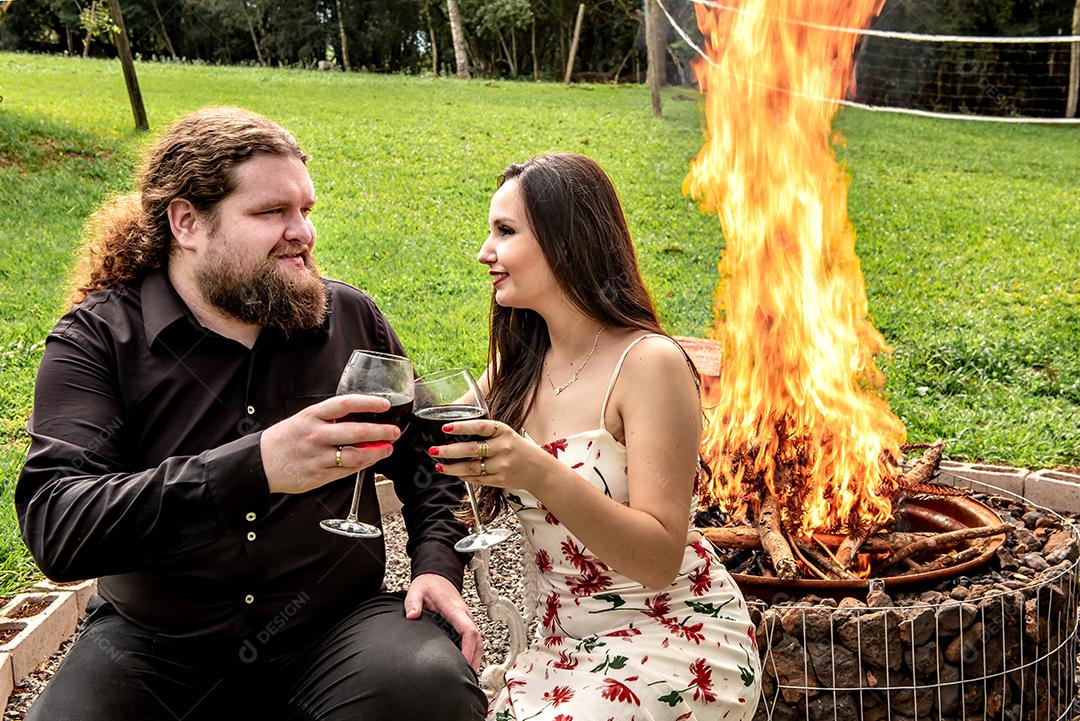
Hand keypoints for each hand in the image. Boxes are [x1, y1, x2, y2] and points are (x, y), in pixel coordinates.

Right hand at [260, 394, 401, 493]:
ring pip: (356, 455)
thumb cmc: (285, 439)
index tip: (384, 404)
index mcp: (312, 416)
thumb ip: (329, 419)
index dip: (368, 402)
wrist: (259, 464)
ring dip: (376, 452)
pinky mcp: (318, 476)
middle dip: (381, 432)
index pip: (345, 404)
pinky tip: (369, 461)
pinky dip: (362, 465)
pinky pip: (347, 471)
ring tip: (386, 448)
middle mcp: (316, 435)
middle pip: (357, 431)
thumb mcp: (303, 419)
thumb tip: (359, 419)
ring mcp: (317, 457)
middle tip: (394, 431)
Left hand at [404, 573, 482, 670]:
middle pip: (478, 640)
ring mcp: (465, 619)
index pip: (469, 630)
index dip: (469, 648)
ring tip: (467, 675)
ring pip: (478, 641)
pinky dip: (472, 651)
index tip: (464, 663)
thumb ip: (413, 602)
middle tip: (466, 677)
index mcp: (455, 609)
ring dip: (475, 657)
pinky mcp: (463, 622)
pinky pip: (472, 639)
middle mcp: (464, 615)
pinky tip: (465, 663)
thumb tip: (412, 615)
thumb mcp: (416, 590)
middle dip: (474, 658)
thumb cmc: (428, 584)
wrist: (437, 575)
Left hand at [429, 419, 555, 494]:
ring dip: (452, 467)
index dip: (462, 427)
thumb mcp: (506, 433)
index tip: (446, 428)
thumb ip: (486, 432)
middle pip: (471, 450)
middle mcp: (503, 448)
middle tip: (433, 450)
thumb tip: (456, 430)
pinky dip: (464, 476)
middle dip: (449, 451)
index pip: (480, 427)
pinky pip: (477, 479)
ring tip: (439, 465)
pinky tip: (455, 473)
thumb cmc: (518, 448)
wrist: (539, 469)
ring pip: (471, 467)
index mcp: (504, 431)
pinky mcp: (500, 480)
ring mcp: (502, 465)